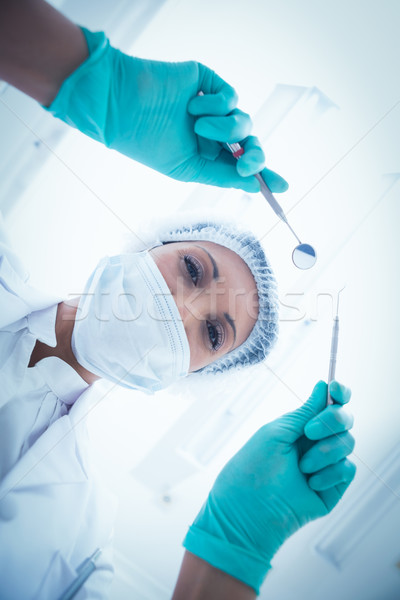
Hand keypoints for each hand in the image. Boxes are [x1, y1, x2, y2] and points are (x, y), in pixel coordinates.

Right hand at [46, 28, 287, 192]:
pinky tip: (193, 105)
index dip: (263, 174)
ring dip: (225, 128)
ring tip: (198, 126)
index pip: (240, 164)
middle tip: (247, 164)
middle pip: (249, 144)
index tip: (283, 187)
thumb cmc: (147, 143)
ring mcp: (211, 108)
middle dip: (254, 156)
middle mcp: (211, 132)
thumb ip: (223, 175)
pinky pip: (231, 97)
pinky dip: (217, 105)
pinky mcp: (208, 83)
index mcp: (205, 155)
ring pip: (243, 121)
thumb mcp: (188, 169)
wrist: (123, 108)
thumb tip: (255, 184)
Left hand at [183, 380, 355, 593]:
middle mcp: (315, 443)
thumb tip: (322, 388)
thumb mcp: (276, 432)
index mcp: (300, 427)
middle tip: (309, 432)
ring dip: (326, 451)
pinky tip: (311, 483)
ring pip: (348, 443)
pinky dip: (331, 472)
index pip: (329, 404)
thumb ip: (304, 412)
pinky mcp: (333, 488)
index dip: (338, 393)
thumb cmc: (252, 470)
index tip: (336, 389)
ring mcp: (325, 465)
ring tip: (302, 467)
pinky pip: (348, 469)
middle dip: (332, 421)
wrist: (246, 512)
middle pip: (344, 420)